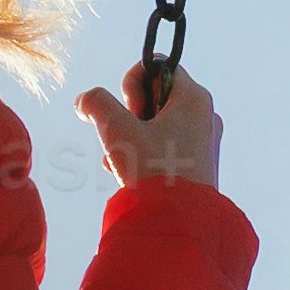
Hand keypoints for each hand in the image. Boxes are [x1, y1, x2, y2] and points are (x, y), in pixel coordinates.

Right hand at [79, 63, 227, 192]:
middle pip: (155, 96)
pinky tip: (127, 174)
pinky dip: (144, 154)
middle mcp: (205, 115)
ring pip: (157, 125)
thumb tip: (84, 100)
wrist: (179, 223)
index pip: (158, 66)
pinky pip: (165, 147)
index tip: (129, 112)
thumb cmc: (153, 170)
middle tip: (125, 139)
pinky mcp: (199, 166)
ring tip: (120, 162)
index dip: (133, 83)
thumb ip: (96, 104)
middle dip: (128, 116)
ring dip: (131, 138)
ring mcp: (204, 142)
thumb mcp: (117, 130)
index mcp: (195, 98)